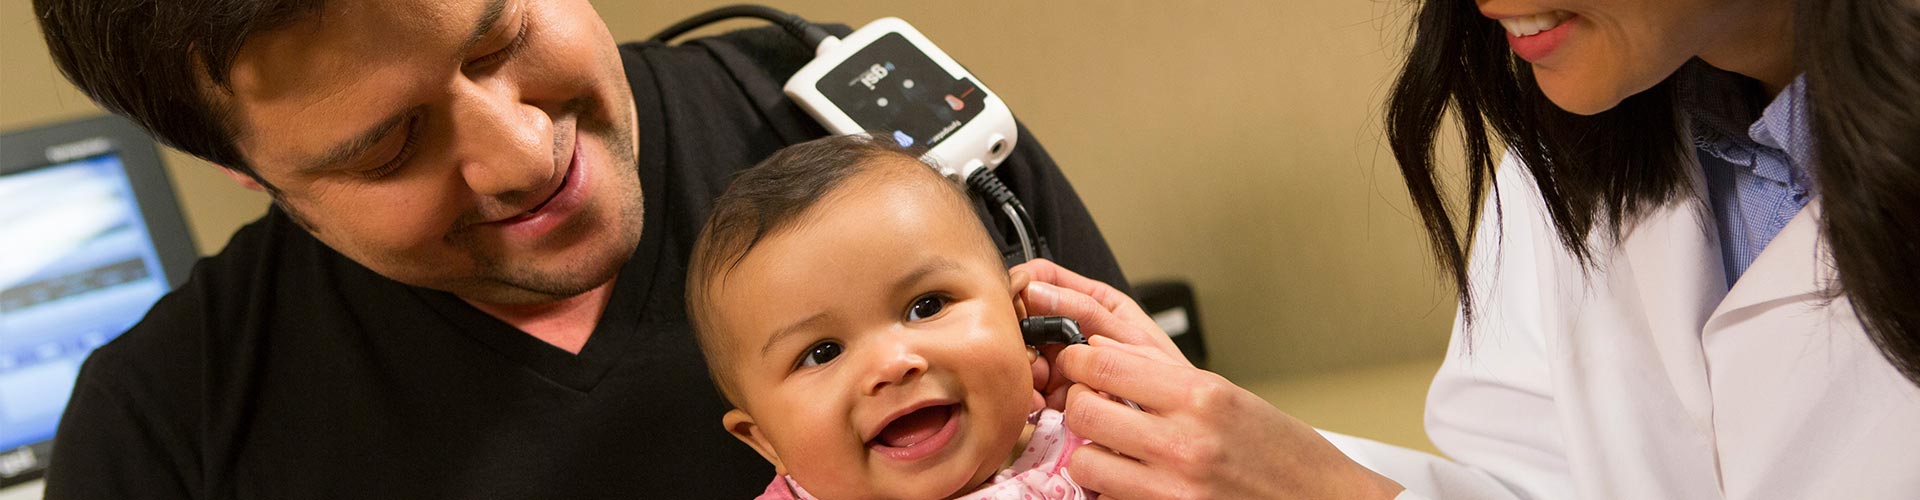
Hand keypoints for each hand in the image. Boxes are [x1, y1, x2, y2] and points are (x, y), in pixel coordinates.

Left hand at [1011, 260, 1401, 498]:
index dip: (1078, 360)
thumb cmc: (1281, 452)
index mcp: (1201, 396)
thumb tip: (1100, 353)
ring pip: (1085, 462)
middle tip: (1093, 407)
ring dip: (1090, 454)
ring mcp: (1172, 488)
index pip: (1104, 363)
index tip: (1077, 363)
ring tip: (1112, 450)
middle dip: (1079, 405)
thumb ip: (1162, 377)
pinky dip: (1108, 490)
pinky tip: (1130, 482)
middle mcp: (1184, 441)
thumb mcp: (1228, 396)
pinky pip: (1106, 499)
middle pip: (1084, 410)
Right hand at [1012, 259, 1189, 408]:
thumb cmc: (1166, 376)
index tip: (1013, 300)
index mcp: (1092, 303)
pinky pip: (1031, 392)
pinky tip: (1040, 405)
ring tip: (1039, 385)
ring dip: (1025, 372)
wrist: (1174, 423)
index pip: (1044, 278)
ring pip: (1024, 358)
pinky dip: (1030, 399)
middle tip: (1032, 356)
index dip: (1024, 286)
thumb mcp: (1130, 337)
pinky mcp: (1057, 396)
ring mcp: (1063, 363)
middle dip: (1023, 338)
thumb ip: (1085, 311)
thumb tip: (1038, 290)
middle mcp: (1072, 331)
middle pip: (1027, 321)